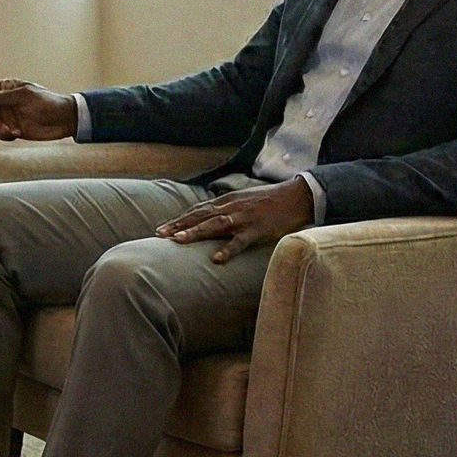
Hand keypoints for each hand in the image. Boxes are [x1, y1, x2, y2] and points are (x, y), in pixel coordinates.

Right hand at [0, 79, 78, 140]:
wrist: (65, 120)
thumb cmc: (49, 102)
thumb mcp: (26, 95)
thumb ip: (4, 96)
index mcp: (8, 89)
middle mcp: (6, 103)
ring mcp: (10, 117)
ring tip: (6, 129)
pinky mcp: (14, 130)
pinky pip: (2, 134)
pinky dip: (5, 135)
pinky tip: (16, 133)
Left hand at [155, 177, 315, 262]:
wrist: (296, 196)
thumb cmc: (269, 201)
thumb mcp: (243, 201)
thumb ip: (226, 208)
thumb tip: (209, 217)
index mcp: (226, 201)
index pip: (197, 210)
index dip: (179, 219)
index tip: (161, 228)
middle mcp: (231, 207)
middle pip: (200, 216)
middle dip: (178, 225)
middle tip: (159, 234)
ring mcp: (244, 218)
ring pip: (215, 225)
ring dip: (195, 232)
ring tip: (178, 241)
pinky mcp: (258, 229)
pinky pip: (241, 241)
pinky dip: (228, 249)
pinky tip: (217, 259)